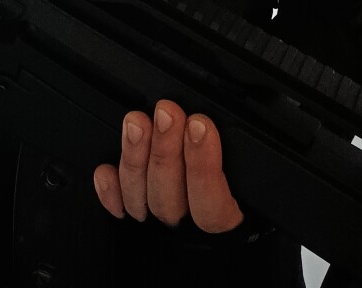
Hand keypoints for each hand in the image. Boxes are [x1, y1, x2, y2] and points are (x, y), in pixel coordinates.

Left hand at [93, 99, 243, 233]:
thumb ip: (244, 163)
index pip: (213, 207)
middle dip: (166, 150)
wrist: (219, 249)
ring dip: (135, 157)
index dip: (204, 166)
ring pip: (140, 200)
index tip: (200, 126)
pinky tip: (106, 169)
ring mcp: (159, 227)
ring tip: (136, 122)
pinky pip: (118, 210)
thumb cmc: (243, 198)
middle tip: (166, 112)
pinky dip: (111, 189)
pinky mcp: (135, 221)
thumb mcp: (254, 185)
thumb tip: (223, 129)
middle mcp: (188, 231)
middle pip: (170, 200)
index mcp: (224, 225)